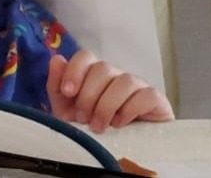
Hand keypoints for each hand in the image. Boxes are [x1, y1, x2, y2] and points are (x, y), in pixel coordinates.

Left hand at [46, 50, 173, 132]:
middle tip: (83, 118)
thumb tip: (56, 60)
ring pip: (124, 80)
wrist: (117, 154)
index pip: (86, 57)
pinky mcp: (154, 99)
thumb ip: (57, 86)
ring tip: (99, 126)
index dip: (74, 71)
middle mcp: (116, 75)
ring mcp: (137, 85)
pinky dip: (130, 109)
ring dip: (107, 105)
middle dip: (89, 95)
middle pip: (103, 68)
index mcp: (93, 74)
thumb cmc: (90, 129)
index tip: (67, 92)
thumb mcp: (67, 111)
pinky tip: (120, 124)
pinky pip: (146, 95)